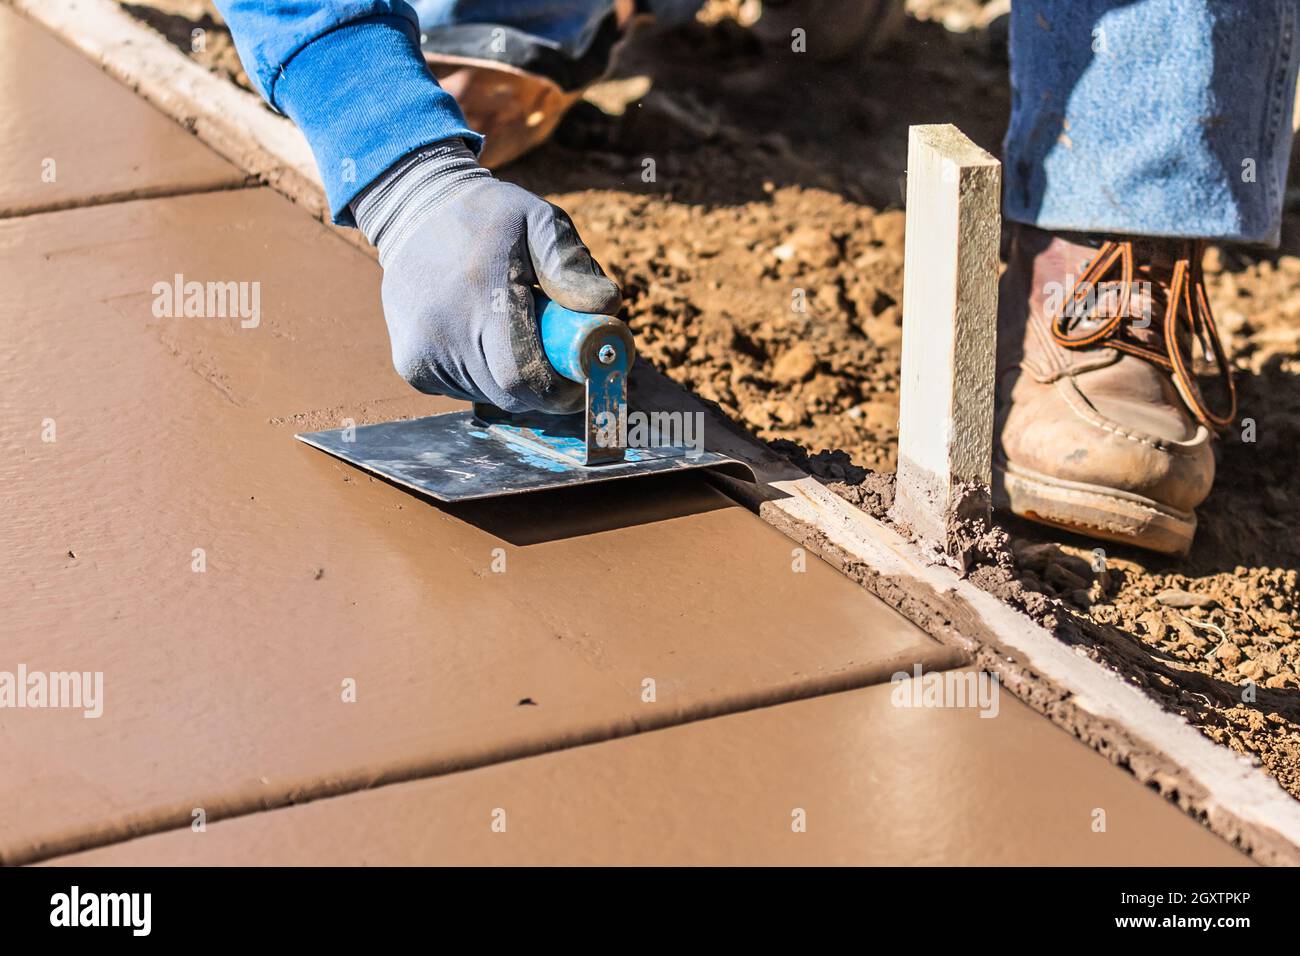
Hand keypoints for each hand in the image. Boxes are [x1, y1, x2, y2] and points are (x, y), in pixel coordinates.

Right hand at [352, 140, 620, 413]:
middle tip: (559, 358)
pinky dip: (484, 375)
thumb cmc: (489, 216)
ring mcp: (421, 352)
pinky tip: (482, 337)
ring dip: (513, 380)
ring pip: (487, 394)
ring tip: (516, 335)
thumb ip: (571, 262)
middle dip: (543, 387)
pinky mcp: (411, 364)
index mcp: (480, 294)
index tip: (582, 380)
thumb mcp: (538, 219)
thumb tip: (606, 306)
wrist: (415, 211)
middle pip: (509, 394)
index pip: (524, 377)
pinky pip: (463, 389)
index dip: (559, 391)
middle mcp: (443, 331)